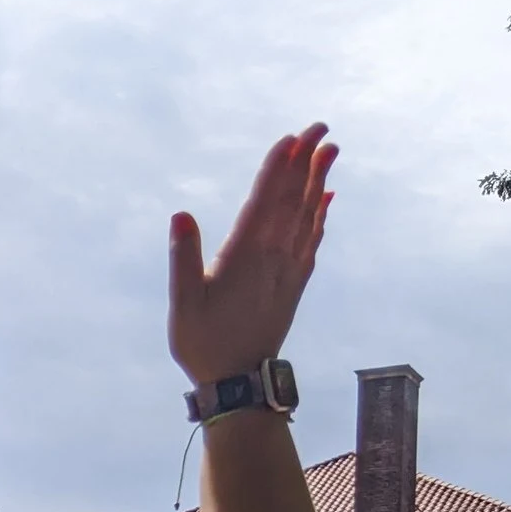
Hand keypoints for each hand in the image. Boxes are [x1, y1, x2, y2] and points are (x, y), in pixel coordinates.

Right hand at [169, 124, 335, 387]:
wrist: (239, 382)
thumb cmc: (203, 343)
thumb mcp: (183, 303)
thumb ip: (183, 258)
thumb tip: (181, 215)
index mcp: (244, 256)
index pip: (265, 200)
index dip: (278, 167)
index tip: (292, 137)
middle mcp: (273, 257)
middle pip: (294, 199)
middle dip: (306, 162)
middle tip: (319, 128)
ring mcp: (288, 270)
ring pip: (308, 215)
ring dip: (318, 180)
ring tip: (329, 150)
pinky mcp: (294, 284)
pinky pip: (312, 240)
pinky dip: (321, 215)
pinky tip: (327, 198)